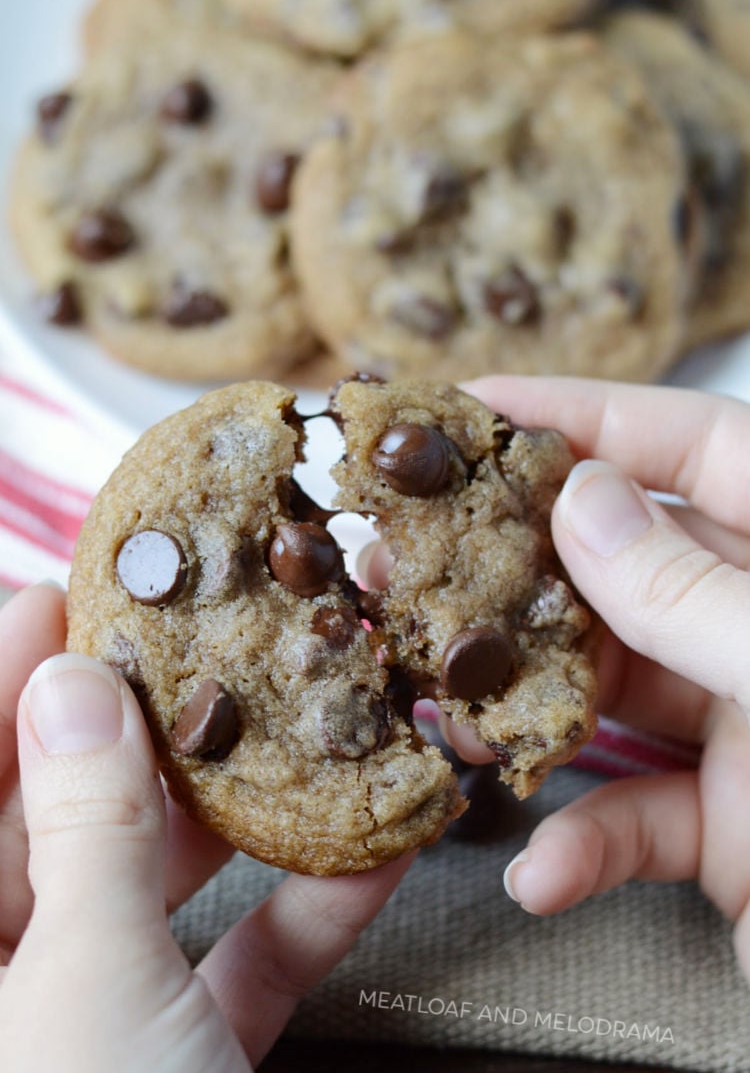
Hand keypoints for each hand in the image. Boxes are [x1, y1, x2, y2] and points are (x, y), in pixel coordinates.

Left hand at [0, 585, 412, 1070]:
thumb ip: (90, 828)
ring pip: (166, 883)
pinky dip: (308, 910)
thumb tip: (80, 684)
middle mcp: (17, 973)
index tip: (73, 596)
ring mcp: (104, 1015)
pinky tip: (376, 852)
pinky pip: (244, 959)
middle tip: (213, 642)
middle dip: (151, 729)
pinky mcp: (191, 1052)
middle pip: (70, 814)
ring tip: (303, 723)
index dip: (10, 674)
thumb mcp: (92, 983)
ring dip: (250, 812)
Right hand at [448, 377, 749, 982]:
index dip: (589, 416)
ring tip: (446, 713)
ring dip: (525, 710)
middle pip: (628, 566)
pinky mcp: (730, 827)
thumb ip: (697, 595)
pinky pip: (637, 818)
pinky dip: (583, 846)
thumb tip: (584, 504)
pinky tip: (542, 872)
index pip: (701, 447)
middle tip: (413, 561)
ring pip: (609, 688)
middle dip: (519, 568)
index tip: (480, 407)